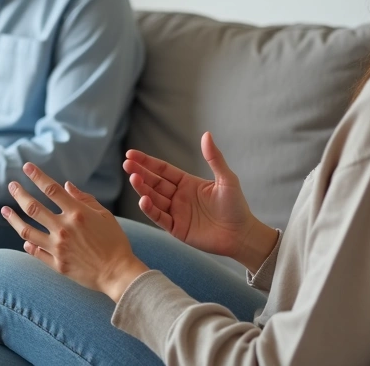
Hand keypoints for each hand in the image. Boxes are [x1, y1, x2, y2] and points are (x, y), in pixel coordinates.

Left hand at [2, 163, 149, 302]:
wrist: (118, 273)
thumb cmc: (115, 242)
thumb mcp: (105, 215)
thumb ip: (84, 199)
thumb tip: (66, 185)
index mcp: (77, 213)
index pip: (51, 189)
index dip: (37, 176)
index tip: (27, 167)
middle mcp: (64, 229)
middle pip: (33, 207)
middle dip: (19, 193)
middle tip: (12, 185)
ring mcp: (58, 247)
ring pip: (26, 230)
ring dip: (12, 218)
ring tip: (5, 210)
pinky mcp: (57, 264)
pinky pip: (35, 252)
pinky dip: (27, 245)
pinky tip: (23, 240)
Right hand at [124, 132, 276, 270]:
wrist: (242, 234)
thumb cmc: (236, 206)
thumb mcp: (226, 179)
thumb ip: (214, 158)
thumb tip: (206, 134)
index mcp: (187, 183)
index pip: (162, 170)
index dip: (147, 162)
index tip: (131, 154)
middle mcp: (178, 197)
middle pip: (154, 182)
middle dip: (140, 173)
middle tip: (127, 164)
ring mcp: (176, 213)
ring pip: (153, 198)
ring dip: (142, 189)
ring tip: (134, 178)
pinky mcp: (176, 229)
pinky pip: (159, 218)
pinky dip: (150, 209)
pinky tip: (144, 199)